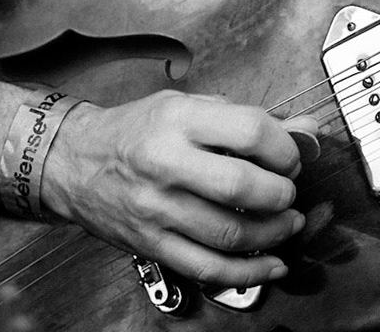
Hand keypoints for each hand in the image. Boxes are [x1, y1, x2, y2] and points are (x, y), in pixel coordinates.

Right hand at [41, 91, 317, 287]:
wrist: (72, 162)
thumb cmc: (136, 131)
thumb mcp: (188, 108)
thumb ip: (247, 120)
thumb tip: (307, 130)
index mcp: (179, 121)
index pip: (250, 132)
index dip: (284, 147)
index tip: (290, 156)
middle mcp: (166, 164)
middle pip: (241, 186)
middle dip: (281, 192)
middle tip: (288, 190)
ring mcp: (156, 209)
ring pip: (229, 232)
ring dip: (273, 233)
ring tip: (286, 222)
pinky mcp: (151, 244)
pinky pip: (207, 267)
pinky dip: (247, 272)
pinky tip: (270, 264)